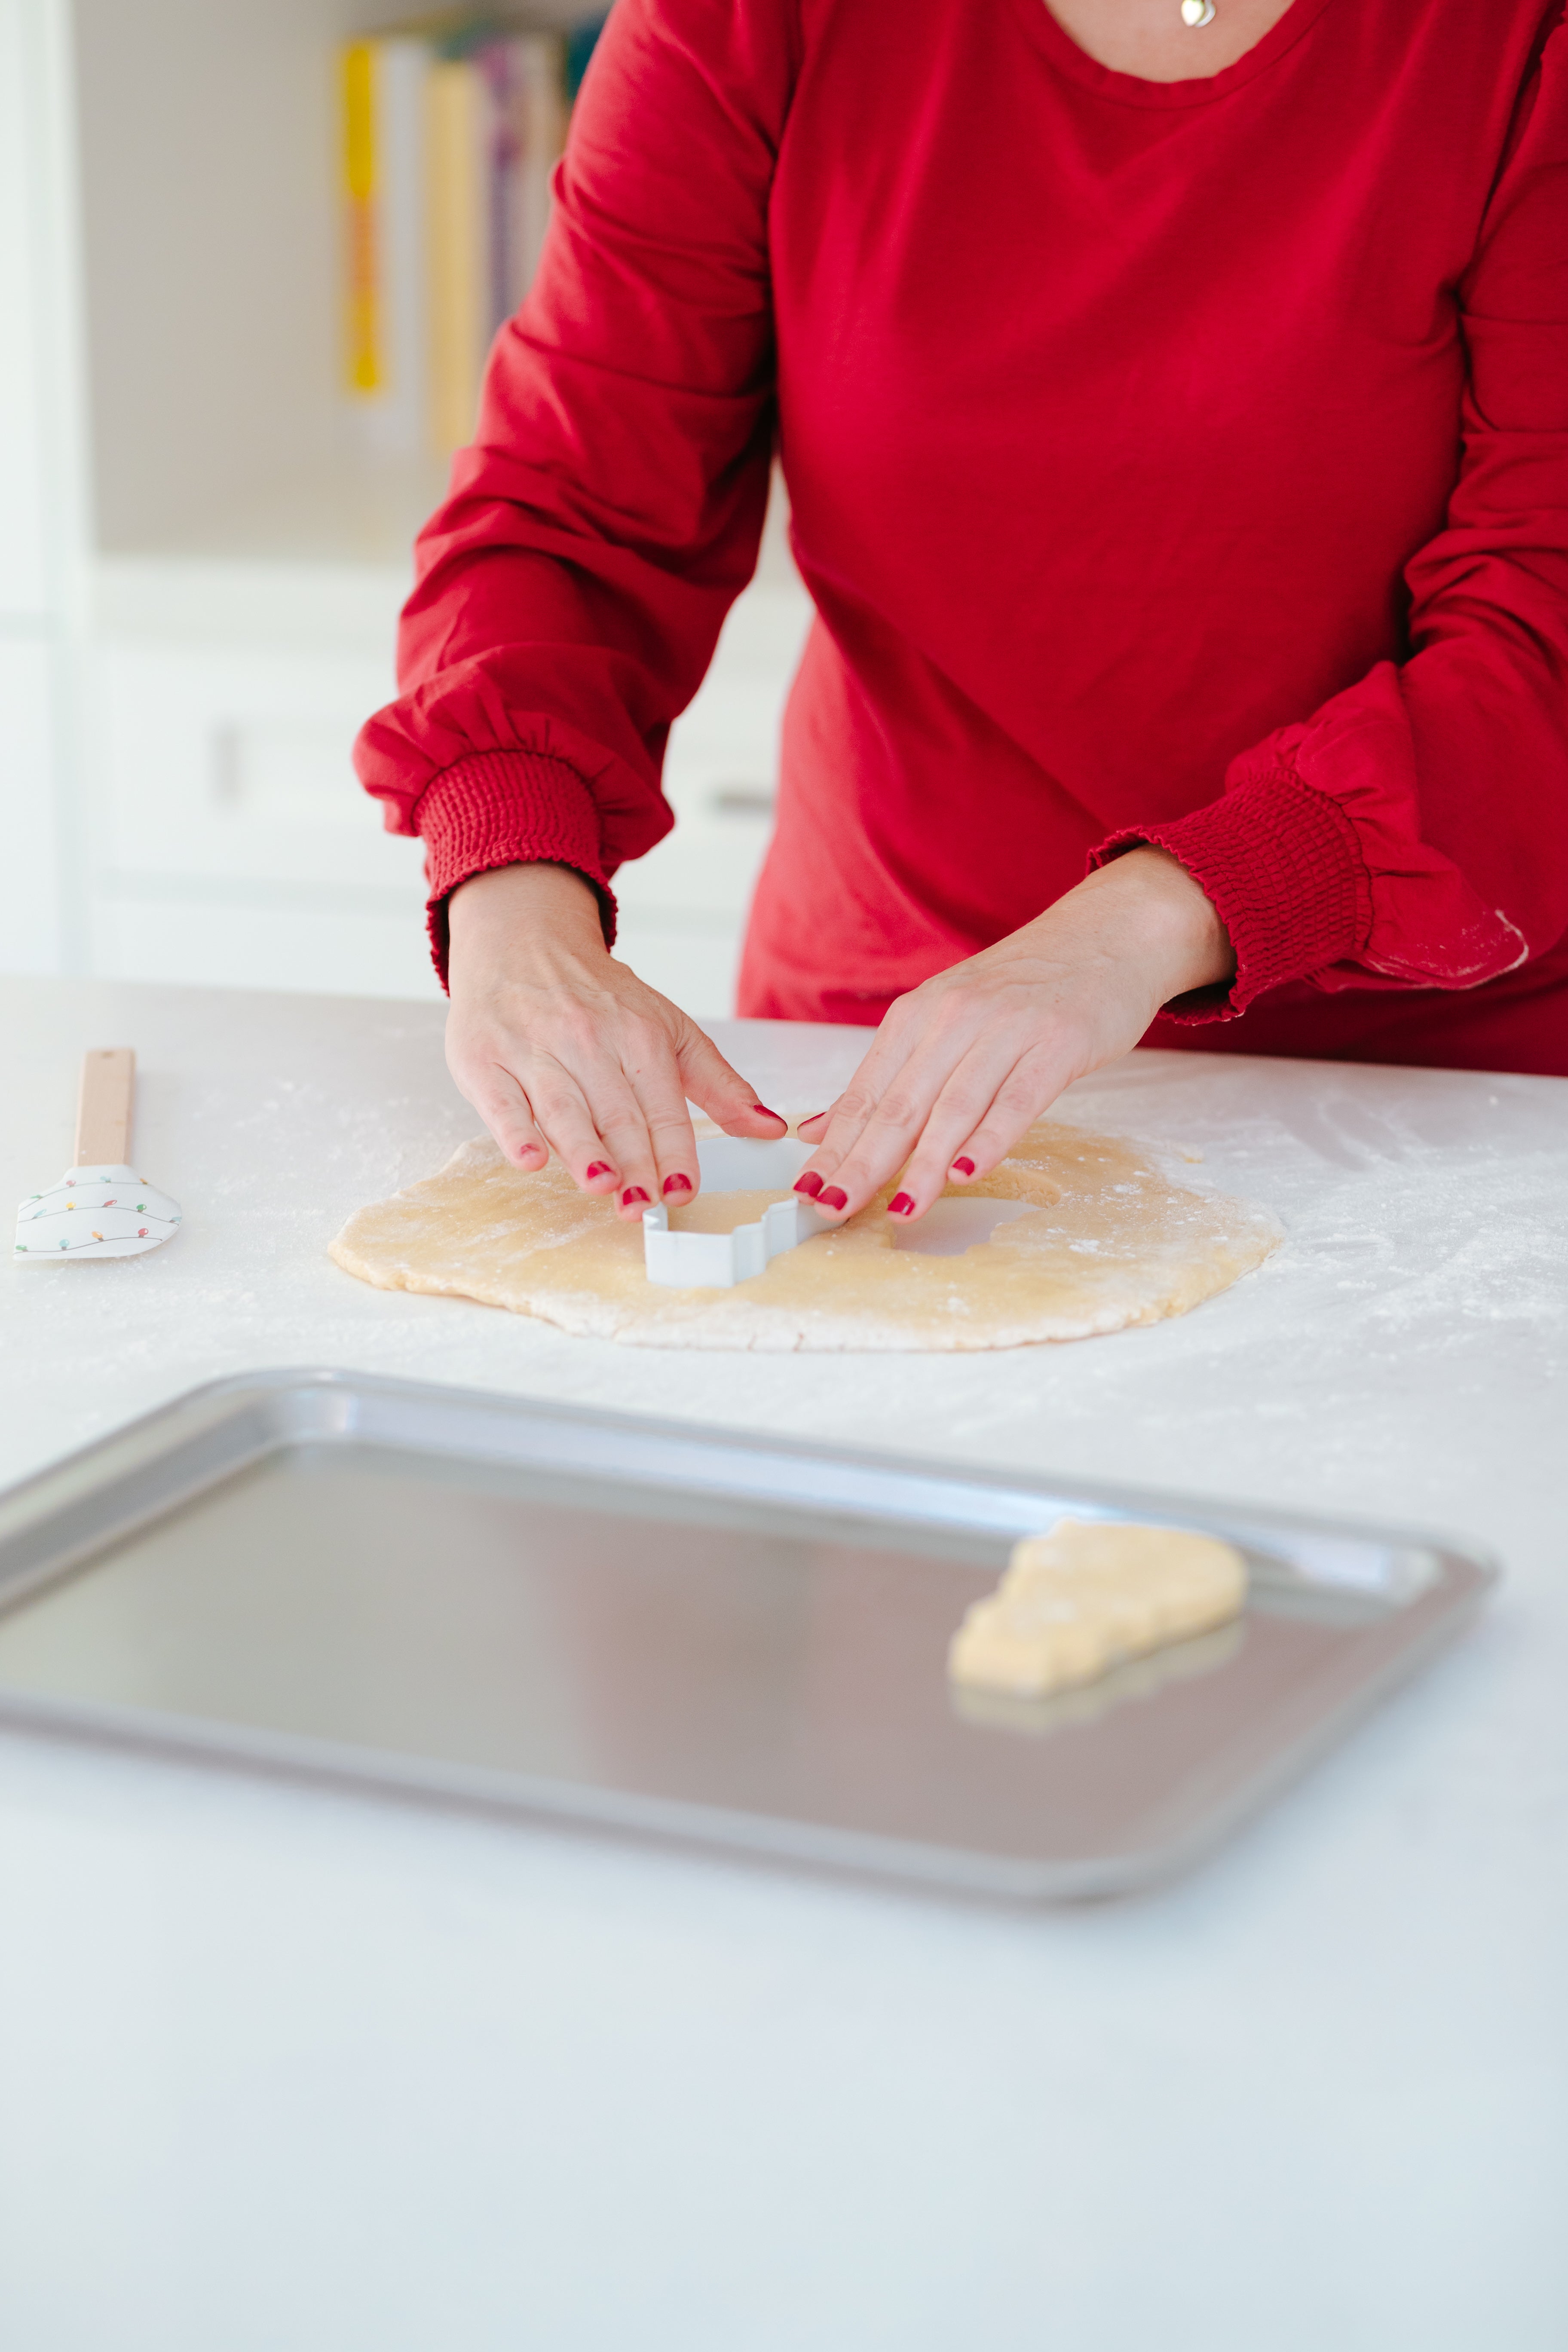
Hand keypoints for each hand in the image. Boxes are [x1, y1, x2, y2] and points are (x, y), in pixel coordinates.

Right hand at [445, 862, 785, 1218]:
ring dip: (583, 1150)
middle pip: (615, 1112)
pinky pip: (501, 1101)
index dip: (673, 1151)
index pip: (662, 1105)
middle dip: (632, 1162)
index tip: (683, 1190)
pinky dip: (515, 1131)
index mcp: (639, 1035)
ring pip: (563, 1107)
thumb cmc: (601, 997)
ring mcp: (534, 1048)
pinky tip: (531, 1159)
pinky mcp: (484, 1058)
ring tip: (602, 1186)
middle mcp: (588, 1039)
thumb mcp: (669, 1029)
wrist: (523, 941)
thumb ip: (719, 1085)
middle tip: (644, 1207)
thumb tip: (771, 1129)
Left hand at [792, 848, 1233, 1223]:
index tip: (806, 1191)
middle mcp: (952, 1020)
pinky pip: (1017, 1099)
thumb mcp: (943, 1020)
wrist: (1105, 935)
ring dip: (924, 1164)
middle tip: (830, 1208)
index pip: (865, 1094)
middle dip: (861, 1163)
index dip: (833, 1147)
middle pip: (899, 1105)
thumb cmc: (1020, 989)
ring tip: (900, 1210)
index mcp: (916, 1018)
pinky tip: (968, 1173)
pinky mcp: (1057, 1044)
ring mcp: (1005, 1031)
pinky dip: (991, 1138)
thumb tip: (819, 1130)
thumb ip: (887, 1079)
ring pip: (953, 1107)